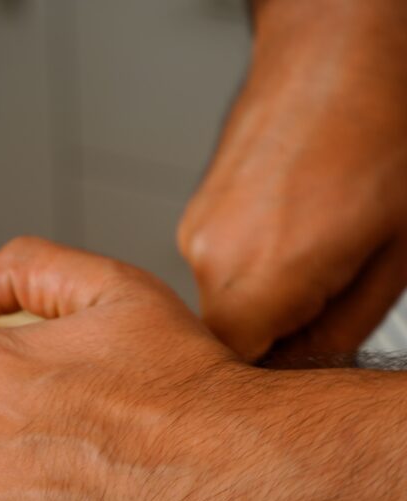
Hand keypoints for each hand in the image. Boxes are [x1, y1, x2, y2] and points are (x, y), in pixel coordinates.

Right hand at [178, 0, 406, 362]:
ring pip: (228, 302)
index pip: (244, 373)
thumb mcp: (391, 258)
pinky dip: (256, 262)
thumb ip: (341, 333)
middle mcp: (209, 256)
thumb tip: (310, 367)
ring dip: (269, 295)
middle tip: (330, 296)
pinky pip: (222, 264)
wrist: (340, 44)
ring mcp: (195, 229)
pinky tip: (296, 225)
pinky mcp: (195, 210)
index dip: (281, 373)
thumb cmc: (381, 128)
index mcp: (258, 278)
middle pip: (233, 340)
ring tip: (319, 246)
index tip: (308, 360)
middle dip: (280, 333)